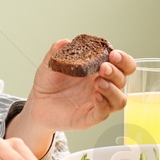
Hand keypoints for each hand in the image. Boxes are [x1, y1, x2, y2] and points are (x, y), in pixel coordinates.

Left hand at [20, 41, 136, 134]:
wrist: (36, 102)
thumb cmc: (49, 83)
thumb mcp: (51, 63)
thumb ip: (57, 51)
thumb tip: (65, 42)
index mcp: (98, 70)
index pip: (123, 65)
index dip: (123, 60)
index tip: (113, 54)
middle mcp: (102, 86)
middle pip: (122, 80)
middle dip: (116, 72)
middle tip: (104, 67)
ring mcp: (97, 103)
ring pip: (119, 100)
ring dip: (112, 90)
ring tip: (98, 82)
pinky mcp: (89, 118)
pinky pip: (103, 113)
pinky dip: (103, 105)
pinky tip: (95, 96)